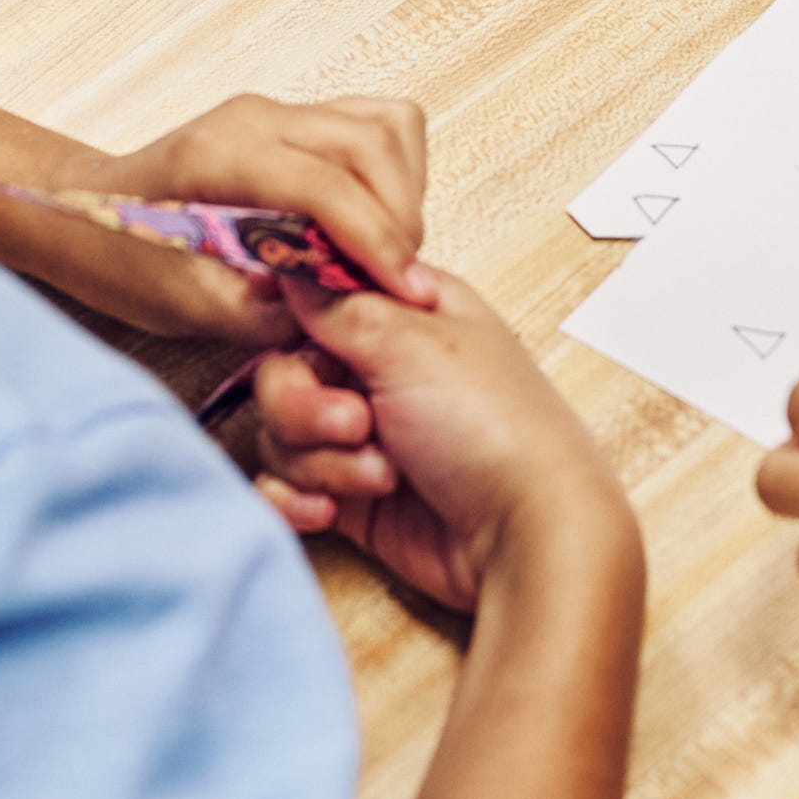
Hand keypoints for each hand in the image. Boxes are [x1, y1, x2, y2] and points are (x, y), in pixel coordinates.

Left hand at [85, 91, 439, 325]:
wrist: (76, 211)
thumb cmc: (117, 254)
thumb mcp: (180, 304)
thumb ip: (259, 312)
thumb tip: (333, 314)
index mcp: (219, 157)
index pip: (328, 186)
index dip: (378, 243)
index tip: (407, 295)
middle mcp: (255, 117)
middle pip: (371, 143)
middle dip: (399, 219)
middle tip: (395, 283)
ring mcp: (277, 110)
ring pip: (384, 126)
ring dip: (403, 192)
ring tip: (383, 253)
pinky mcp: (294, 119)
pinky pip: (373, 128)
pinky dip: (392, 174)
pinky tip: (369, 224)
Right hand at [245, 272, 628, 612]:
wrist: (521, 534)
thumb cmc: (493, 428)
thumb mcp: (412, 343)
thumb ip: (337, 303)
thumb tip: (289, 263)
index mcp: (403, 315)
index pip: (317, 295)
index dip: (289, 313)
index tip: (277, 327)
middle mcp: (380, 370)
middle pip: (284, 373)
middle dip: (304, 406)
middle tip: (356, 424)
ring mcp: (364, 435)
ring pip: (281, 434)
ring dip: (320, 459)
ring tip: (380, 476)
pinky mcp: (351, 493)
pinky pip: (286, 487)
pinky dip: (297, 501)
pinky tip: (330, 512)